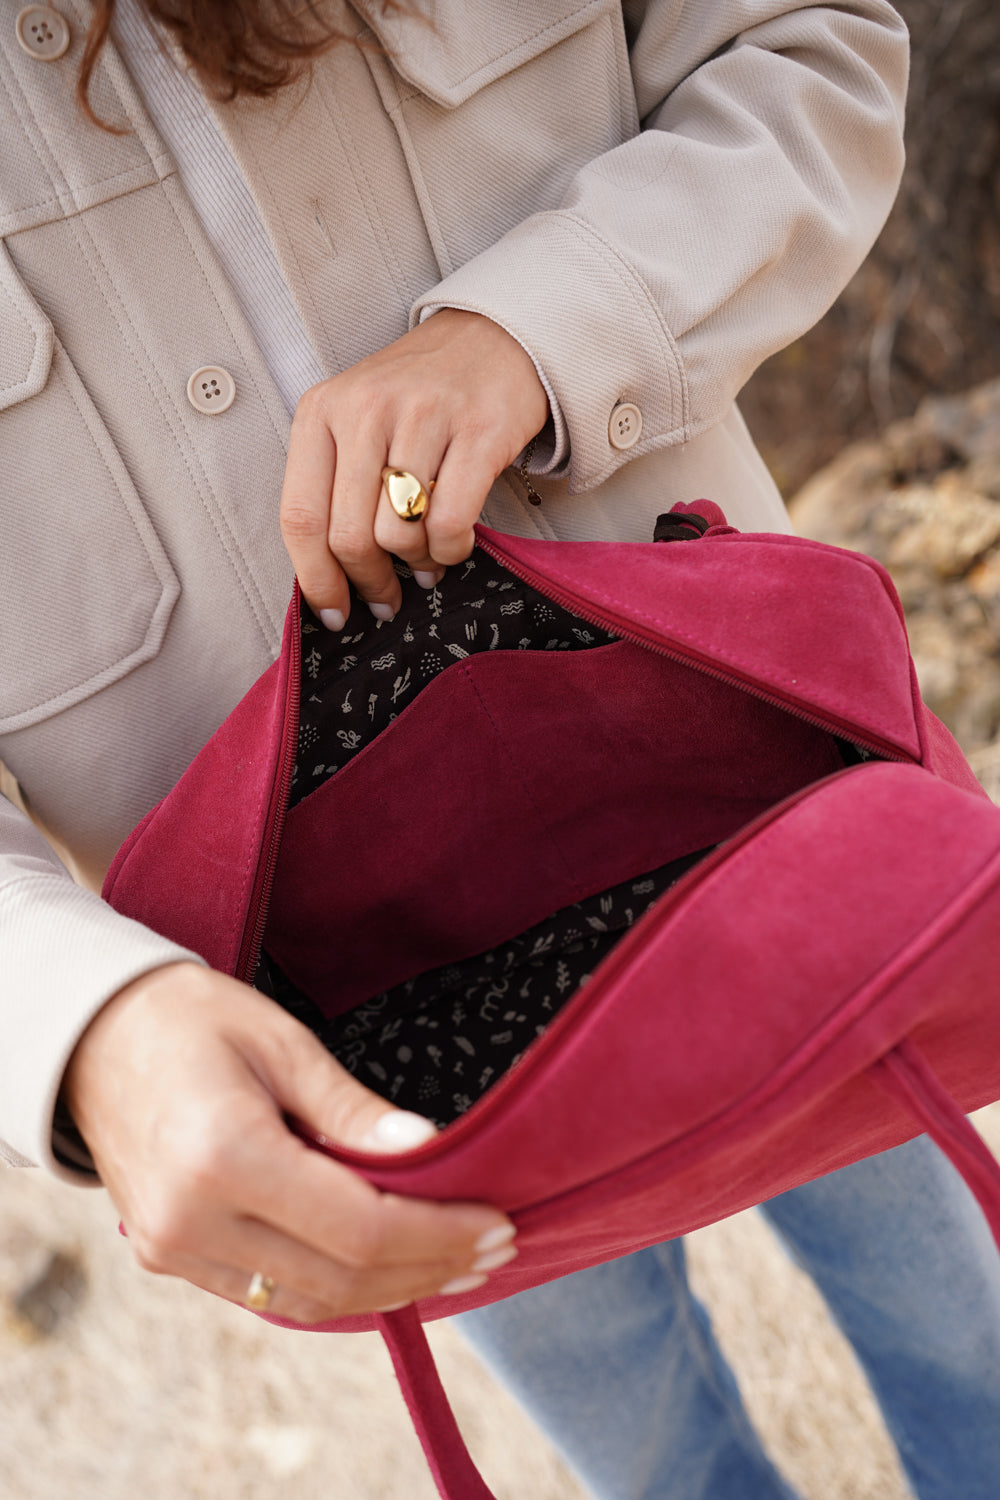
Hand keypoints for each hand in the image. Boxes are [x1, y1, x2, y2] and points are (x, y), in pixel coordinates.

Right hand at [63, 963, 515, 1322]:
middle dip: (430, 1268)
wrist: (91, 1036)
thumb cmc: (191, 1018)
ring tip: (458, 1266)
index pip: (359, 1229)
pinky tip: (389, 1270)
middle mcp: (191, 1220)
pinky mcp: (168, 1257)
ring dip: (392, 1291)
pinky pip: (270, 1295)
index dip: (439, 1234)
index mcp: (224, 1156)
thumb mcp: (282, 1043)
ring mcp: (172, 1249)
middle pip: (341, 1278)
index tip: (497, 1222)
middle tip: (495, 1248)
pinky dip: (337, 1289)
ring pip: (308, 1303)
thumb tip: (429, 1152)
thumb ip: (352, 1110)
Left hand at [280, 308, 548, 627]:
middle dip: (370, 582)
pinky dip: (451, 549)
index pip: (300, 516)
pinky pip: (451, 521)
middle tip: (386, 597)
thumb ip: (334, 485)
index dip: (315, 580)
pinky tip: (453, 543)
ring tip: (426, 559)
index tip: (332, 613)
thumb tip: (329, 577)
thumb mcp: (356, 421)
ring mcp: (424, 415)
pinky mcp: (478, 430)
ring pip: (399, 533)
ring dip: (416, 563)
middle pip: (350, 536)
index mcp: (322, 410)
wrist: (492, 336)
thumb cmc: (419, 393)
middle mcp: (366, 408)